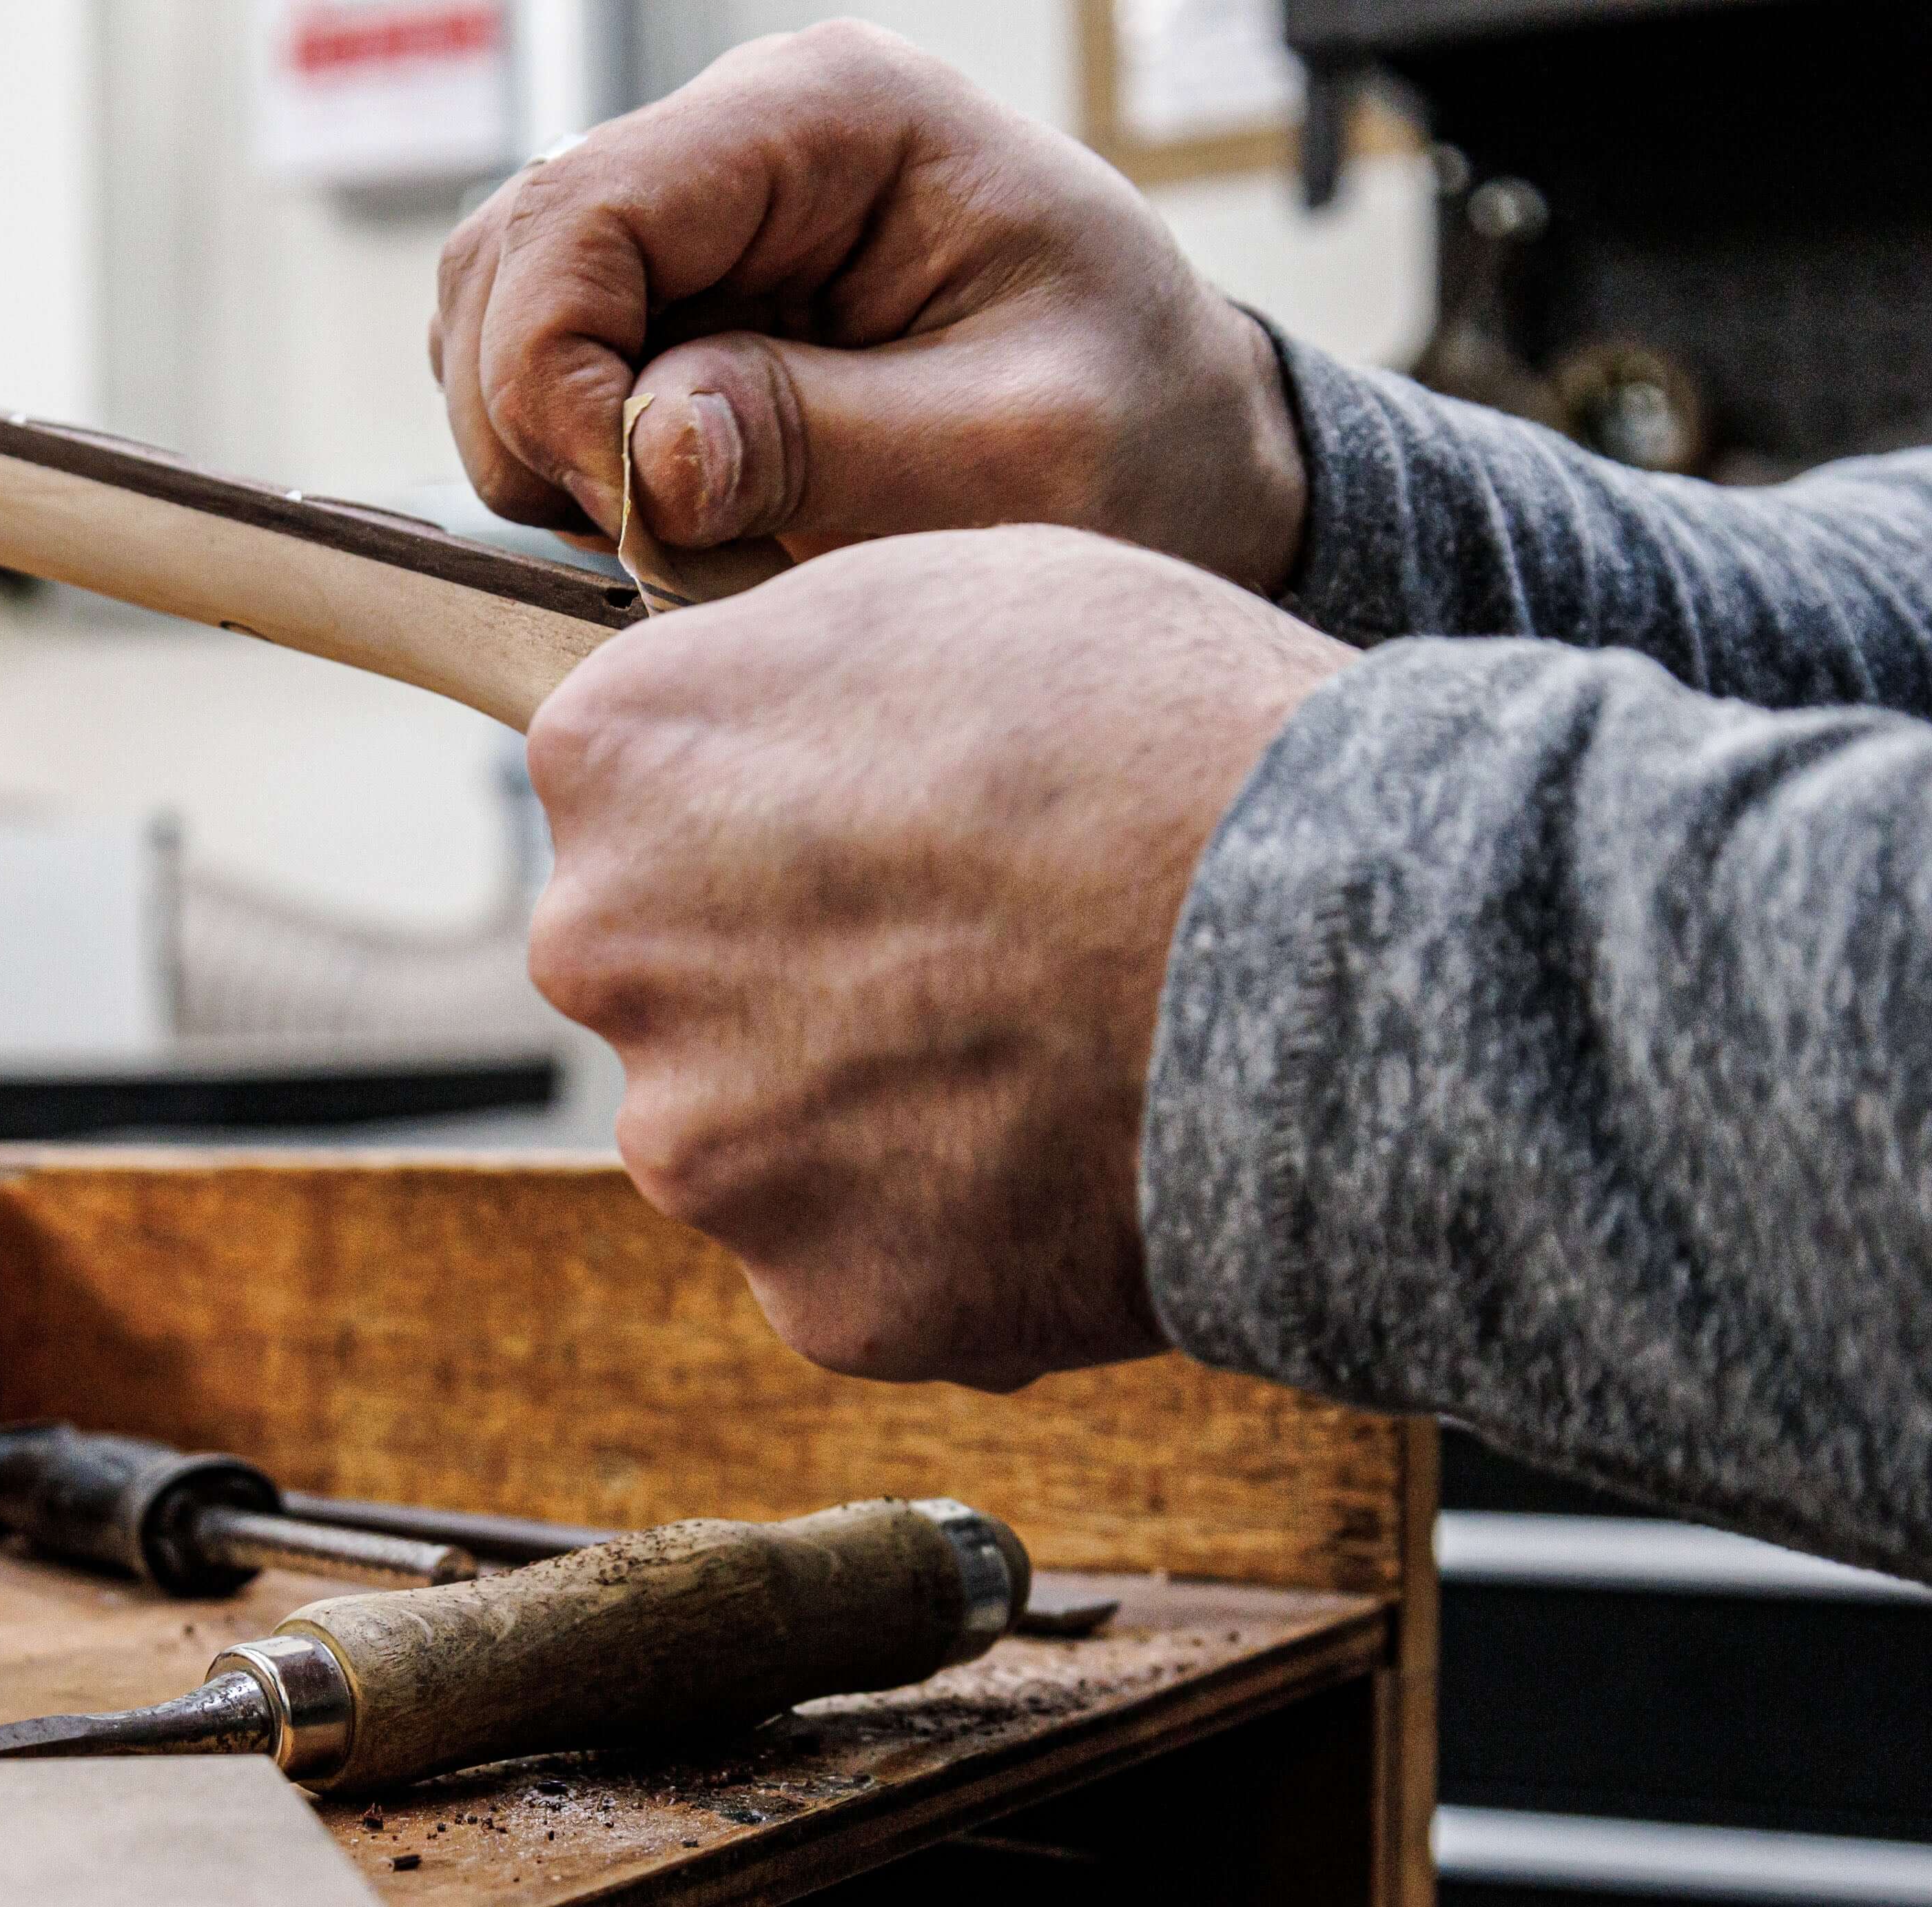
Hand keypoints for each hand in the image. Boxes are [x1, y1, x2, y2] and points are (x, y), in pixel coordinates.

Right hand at [431, 21, 1305, 593]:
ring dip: (547, 454)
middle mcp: (742, 139)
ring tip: (686, 533)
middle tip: (665, 543)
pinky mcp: (673, 300)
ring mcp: (696, 218)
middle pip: (508, 262)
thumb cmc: (1136, 435)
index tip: (643, 517)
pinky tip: (679, 513)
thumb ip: (832, 444)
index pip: (584, 216)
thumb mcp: (1017, 457)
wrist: (1183, 453)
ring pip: (494, 320)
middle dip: (541, 428)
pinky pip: (535, 374)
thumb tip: (651, 449)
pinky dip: (569, 466)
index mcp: (833, 118)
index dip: (559, 383)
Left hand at [526, 527, 1353, 1389]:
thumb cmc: (1154, 728)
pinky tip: (1065, 1160)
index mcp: (616, 757)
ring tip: (1040, 1052)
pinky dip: (950, 1228)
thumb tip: (729, 735)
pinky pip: (865, 1260)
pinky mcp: (820, 1298)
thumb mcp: (939, 583)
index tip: (871, 815)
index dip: (766, 800)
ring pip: (758, 1129)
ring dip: (866, 1105)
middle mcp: (607, 956)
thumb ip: (776, 668)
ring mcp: (705, 1146)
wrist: (1323, 952)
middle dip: (785, 962)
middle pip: (671, 970)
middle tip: (967, 941)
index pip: (630, 787)